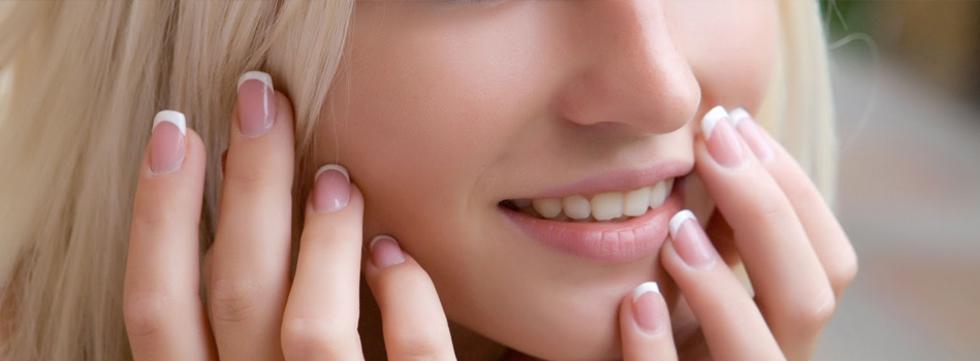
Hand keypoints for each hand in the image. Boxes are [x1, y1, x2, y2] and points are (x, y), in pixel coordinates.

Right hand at [123, 71, 456, 359]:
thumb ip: (229, 338)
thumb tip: (228, 239)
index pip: (155, 309)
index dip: (156, 214)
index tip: (175, 130)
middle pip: (233, 290)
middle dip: (245, 184)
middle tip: (262, 102)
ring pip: (307, 324)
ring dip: (322, 236)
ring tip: (335, 177)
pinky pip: (412, 357)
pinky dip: (407, 297)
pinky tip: (399, 255)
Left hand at [617, 107, 857, 360]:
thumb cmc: (644, 322)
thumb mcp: (693, 276)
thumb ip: (719, 230)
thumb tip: (724, 138)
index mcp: (783, 322)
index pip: (829, 260)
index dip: (794, 188)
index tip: (733, 124)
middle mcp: (770, 360)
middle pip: (811, 297)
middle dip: (767, 213)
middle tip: (708, 145)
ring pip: (759, 354)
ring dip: (723, 286)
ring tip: (675, 228)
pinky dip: (656, 346)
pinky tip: (634, 300)